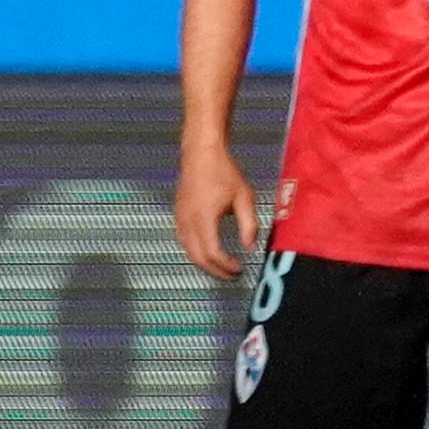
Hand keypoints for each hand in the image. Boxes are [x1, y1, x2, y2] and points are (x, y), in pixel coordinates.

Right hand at [174, 143, 258, 280]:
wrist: (201, 153)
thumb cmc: (223, 172)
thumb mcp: (244, 197)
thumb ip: (249, 224)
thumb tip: (250, 247)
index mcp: (204, 218)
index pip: (212, 253)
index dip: (226, 266)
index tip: (240, 269)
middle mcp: (188, 221)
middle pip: (197, 258)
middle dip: (215, 271)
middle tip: (232, 275)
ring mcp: (180, 218)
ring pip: (188, 252)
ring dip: (205, 263)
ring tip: (223, 268)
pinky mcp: (178, 215)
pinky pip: (184, 241)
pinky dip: (196, 252)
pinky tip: (210, 253)